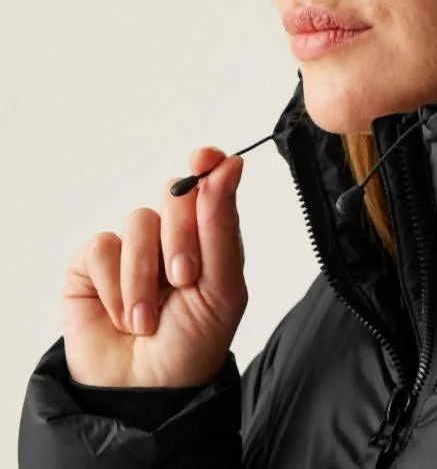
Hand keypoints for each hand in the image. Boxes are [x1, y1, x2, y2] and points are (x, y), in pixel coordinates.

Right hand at [62, 147, 247, 387]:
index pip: (209, 181)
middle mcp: (173, 233)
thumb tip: (228, 164)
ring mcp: (133, 246)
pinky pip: (102, 247)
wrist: (144, 391)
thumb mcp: (222, 286)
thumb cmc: (192, 341)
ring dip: (145, 275)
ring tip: (148, 318)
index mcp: (210, 233)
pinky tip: (120, 316)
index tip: (206, 160)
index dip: (208, 164)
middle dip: (181, 237)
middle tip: (184, 279)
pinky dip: (114, 286)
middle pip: (175, 193)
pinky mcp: (94, 263)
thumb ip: (222, 224)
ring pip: (139, 221)